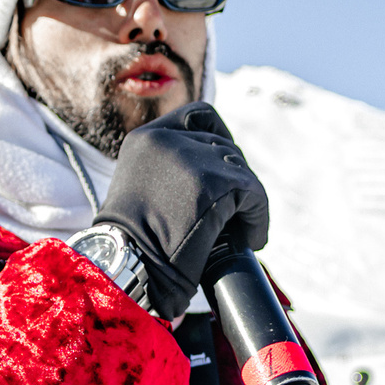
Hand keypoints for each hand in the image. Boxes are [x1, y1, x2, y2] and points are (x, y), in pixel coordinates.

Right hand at [91, 104, 268, 319]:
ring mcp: (191, 160)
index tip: (228, 164)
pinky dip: (258, 217)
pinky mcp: (213, 185)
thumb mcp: (141, 189)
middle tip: (235, 211)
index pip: (198, 116)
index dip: (220, 135)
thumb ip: (168, 170)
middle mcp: (167, 141)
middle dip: (234, 177)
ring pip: (241, 170)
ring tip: (243, 230)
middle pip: (223, 145)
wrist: (126, 269)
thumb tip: (214, 172)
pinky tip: (251, 238)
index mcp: (146, 139)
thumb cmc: (131, 244)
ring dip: (248, 200)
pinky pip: (254, 194)